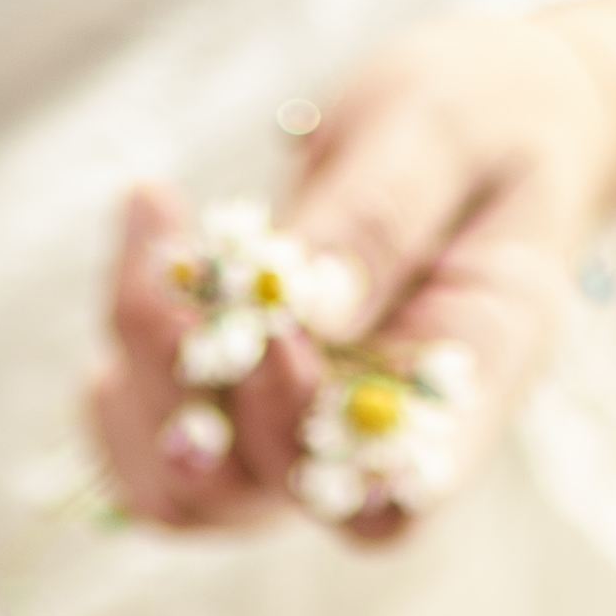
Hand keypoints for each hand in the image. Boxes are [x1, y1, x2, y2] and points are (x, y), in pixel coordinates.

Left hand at [90, 0, 615, 543]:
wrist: (485, 111)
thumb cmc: (489, 111)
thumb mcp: (443, 131)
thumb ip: (381, 217)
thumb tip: (307, 309)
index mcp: (466, 384)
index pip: (396, 504)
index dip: (324, 475)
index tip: (280, 344)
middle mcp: (378, 430)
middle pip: (268, 492)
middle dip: (200, 393)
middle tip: (175, 253)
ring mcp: (306, 421)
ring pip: (195, 483)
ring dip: (140, 380)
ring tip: (152, 227)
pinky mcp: (248, 392)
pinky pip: (160, 439)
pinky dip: (126, 371)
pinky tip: (138, 258)